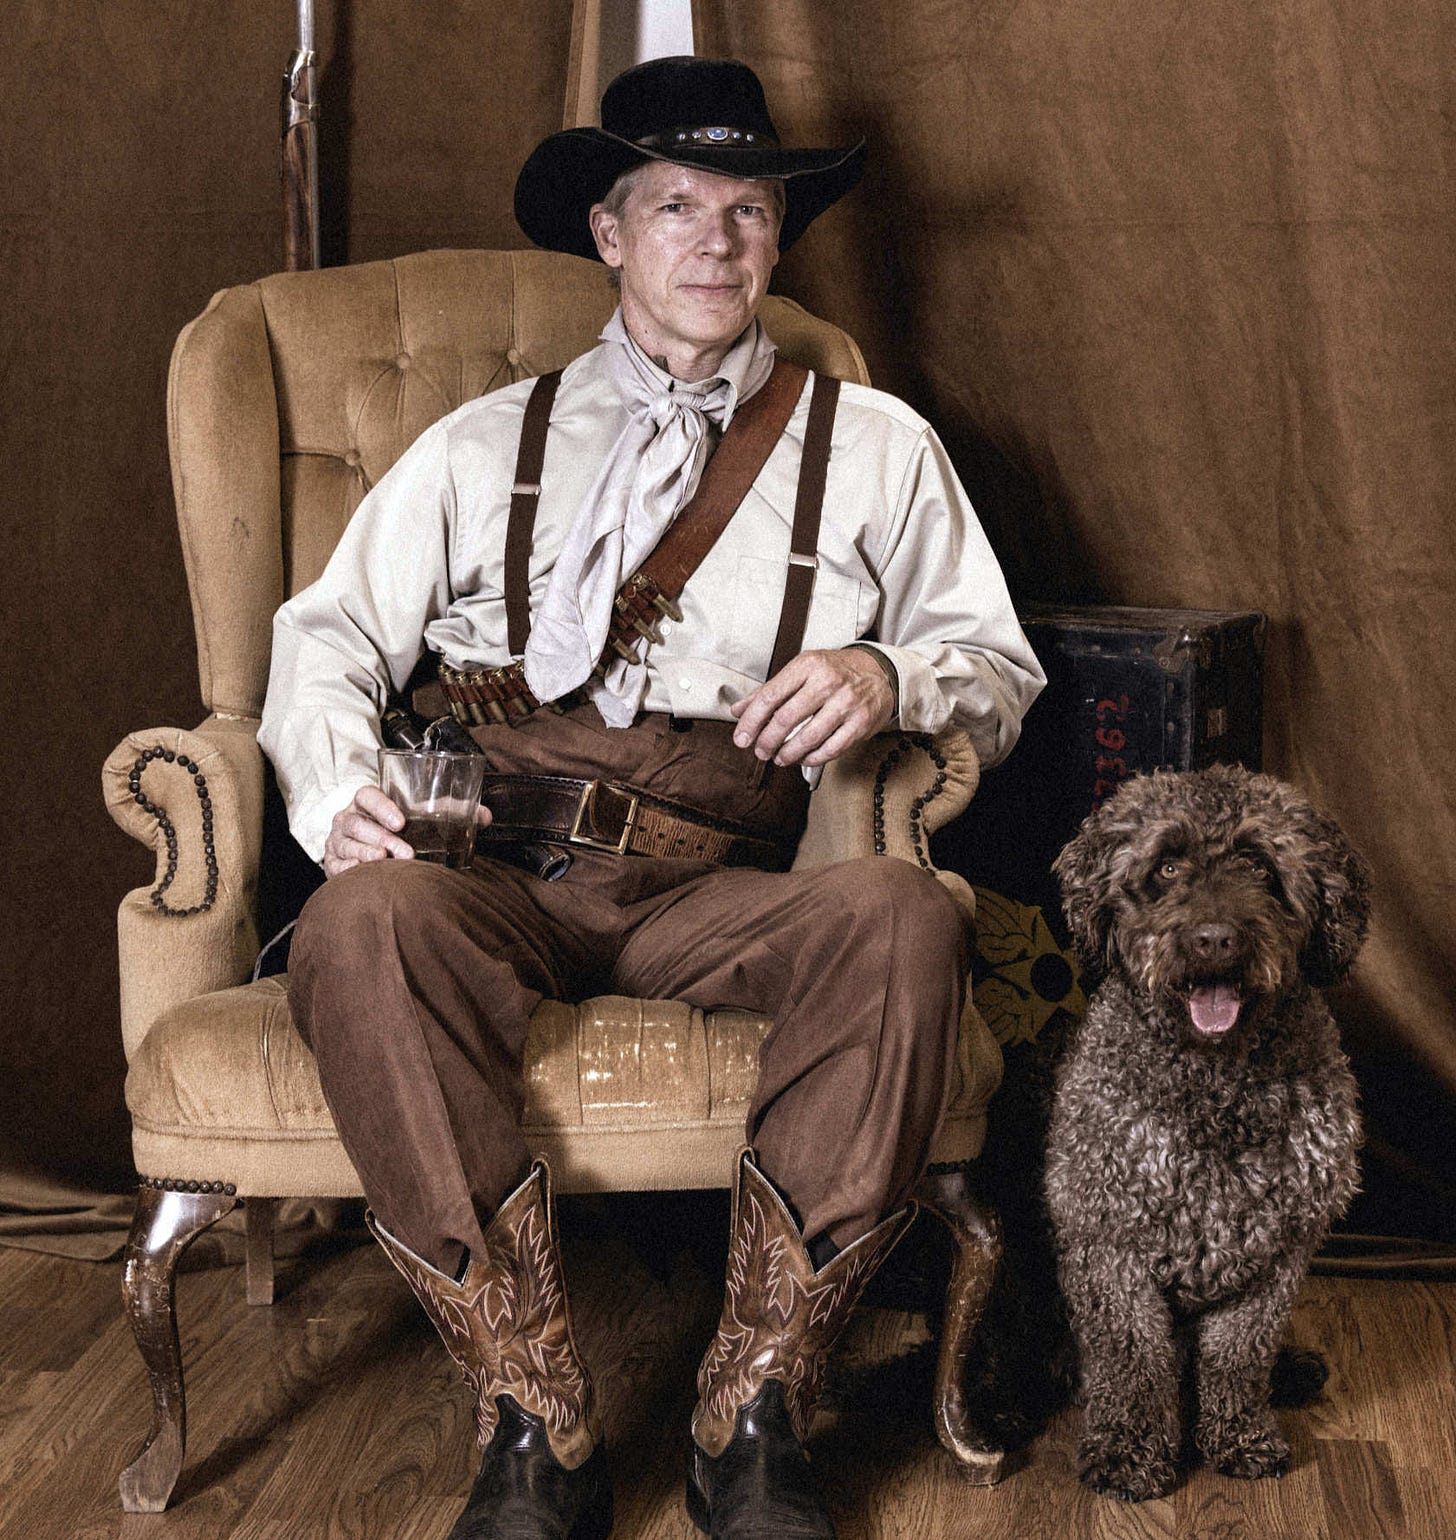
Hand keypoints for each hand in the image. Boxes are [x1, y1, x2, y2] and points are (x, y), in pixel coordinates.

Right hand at [322, 786, 491, 877]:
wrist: (364, 845)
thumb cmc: (397, 827)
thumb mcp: (419, 815)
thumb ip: (452, 811)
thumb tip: (484, 816)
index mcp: (365, 802)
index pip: (366, 795)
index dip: (382, 806)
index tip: (401, 821)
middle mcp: (347, 819)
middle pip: (358, 824)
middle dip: (382, 838)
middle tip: (406, 853)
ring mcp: (337, 841)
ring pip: (347, 845)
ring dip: (367, 854)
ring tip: (386, 862)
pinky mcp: (333, 863)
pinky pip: (337, 866)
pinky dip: (350, 870)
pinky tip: (365, 873)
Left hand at [731, 647, 894, 768]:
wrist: (880, 672)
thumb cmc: (835, 671)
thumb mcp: (802, 670)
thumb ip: (770, 690)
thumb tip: (739, 710)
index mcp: (807, 665)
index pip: (769, 696)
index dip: (751, 722)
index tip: (741, 738)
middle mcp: (827, 682)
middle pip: (785, 719)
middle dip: (767, 741)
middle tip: (760, 751)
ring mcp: (846, 703)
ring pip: (808, 738)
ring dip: (788, 754)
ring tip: (779, 758)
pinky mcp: (861, 723)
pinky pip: (831, 749)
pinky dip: (812, 758)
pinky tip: (803, 758)